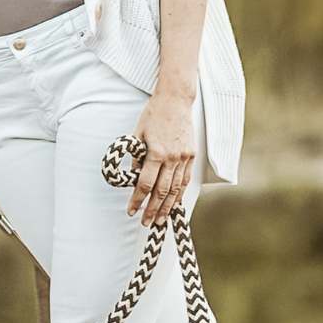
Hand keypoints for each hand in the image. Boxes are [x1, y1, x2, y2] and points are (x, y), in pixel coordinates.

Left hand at [126, 90, 195, 224]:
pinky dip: (179, 194)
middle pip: (161, 191)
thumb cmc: (153, 115)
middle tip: (146, 223)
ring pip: (176, 189)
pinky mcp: (191, 155)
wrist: (175, 100)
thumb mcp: (137, 134)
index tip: (131, 210)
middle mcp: (172, 158)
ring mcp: (184, 157)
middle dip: (153, 209)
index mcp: (156, 152)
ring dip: (167, 206)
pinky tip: (174, 204)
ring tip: (160, 220)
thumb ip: (136, 158)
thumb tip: (134, 177)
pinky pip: (185, 180)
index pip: (145, 184)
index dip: (137, 200)